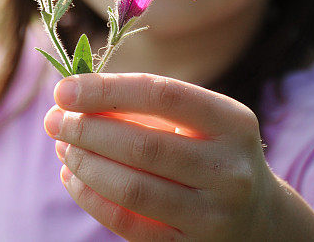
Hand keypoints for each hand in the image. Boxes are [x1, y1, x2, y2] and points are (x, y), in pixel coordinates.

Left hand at [43, 73, 276, 240]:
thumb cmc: (212, 151)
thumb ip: (146, 107)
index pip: (162, 96)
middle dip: (87, 129)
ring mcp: (213, 215)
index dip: (107, 90)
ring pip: (132, 188)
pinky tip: (72, 176)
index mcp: (232, 122)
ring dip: (86, 163)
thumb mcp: (199, 121)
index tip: (64, 89)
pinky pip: (129, 225)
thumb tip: (75, 98)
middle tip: (54, 120)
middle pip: (143, 145)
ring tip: (63, 146)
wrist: (258, 218)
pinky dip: (92, 199)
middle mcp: (228, 170)